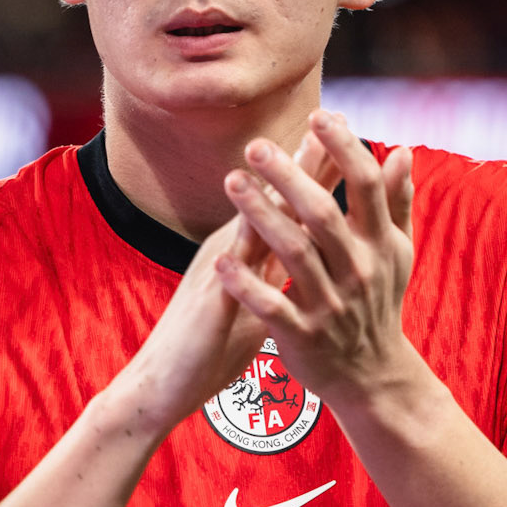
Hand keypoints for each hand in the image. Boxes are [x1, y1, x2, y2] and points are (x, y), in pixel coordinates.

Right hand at [109, 123, 338, 439]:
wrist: (161, 383)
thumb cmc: (210, 345)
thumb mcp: (253, 300)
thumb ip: (276, 270)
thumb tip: (309, 250)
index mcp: (247, 250)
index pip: (287, 202)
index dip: (316, 171)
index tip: (345, 135)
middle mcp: (232, 251)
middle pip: (271, 200)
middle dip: (301, 164)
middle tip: (329, 122)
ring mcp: (218, 274)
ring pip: (246, 227)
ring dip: (269, 194)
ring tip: (292, 160)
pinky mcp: (209, 307)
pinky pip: (227, 278)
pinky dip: (240, 256)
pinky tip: (252, 234)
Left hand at [216, 111, 416, 407]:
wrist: (373, 376)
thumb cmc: (379, 303)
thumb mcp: (397, 254)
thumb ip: (397, 202)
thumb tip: (402, 151)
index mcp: (381, 246)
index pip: (367, 186)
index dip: (344, 148)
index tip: (319, 115)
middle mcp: (358, 272)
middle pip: (322, 215)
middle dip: (289, 176)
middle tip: (256, 146)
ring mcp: (330, 306)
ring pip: (293, 254)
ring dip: (261, 217)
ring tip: (231, 183)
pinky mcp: (303, 336)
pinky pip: (271, 306)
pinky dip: (246, 284)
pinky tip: (223, 259)